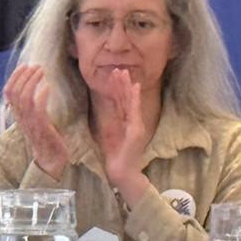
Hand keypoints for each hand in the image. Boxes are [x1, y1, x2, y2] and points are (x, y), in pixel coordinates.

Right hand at [3, 64, 68, 179]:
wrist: (51, 158)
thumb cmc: (45, 138)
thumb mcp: (34, 119)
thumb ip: (31, 106)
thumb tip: (35, 88)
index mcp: (17, 114)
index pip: (9, 92)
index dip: (15, 77)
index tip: (25, 65)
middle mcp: (20, 117)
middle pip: (14, 91)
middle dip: (24, 75)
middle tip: (36, 66)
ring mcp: (29, 122)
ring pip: (24, 97)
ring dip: (32, 81)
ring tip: (42, 71)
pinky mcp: (41, 127)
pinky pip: (37, 107)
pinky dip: (41, 94)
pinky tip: (48, 86)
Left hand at [95, 69, 148, 202]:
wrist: (122, 171)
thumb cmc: (115, 157)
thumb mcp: (110, 136)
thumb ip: (110, 125)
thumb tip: (105, 115)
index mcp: (125, 123)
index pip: (120, 102)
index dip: (117, 89)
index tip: (112, 76)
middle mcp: (132, 121)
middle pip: (126, 99)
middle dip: (122, 83)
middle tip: (118, 68)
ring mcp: (136, 125)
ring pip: (130, 101)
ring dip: (127, 86)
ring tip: (124, 72)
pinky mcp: (136, 130)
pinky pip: (134, 111)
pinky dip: (135, 98)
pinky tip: (134, 87)